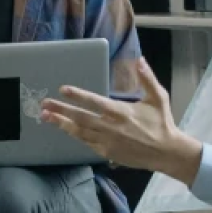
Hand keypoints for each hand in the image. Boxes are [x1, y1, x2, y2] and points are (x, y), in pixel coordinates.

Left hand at [41, 57, 202, 184]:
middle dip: (60, 111)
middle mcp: (111, 127)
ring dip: (62, 124)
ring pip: (79, 132)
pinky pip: (86, 142)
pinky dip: (74, 135)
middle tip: (44, 105)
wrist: (167, 152)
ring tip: (46, 117)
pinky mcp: (107, 152)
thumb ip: (147, 78)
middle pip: (81, 118)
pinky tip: (64, 128)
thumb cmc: (162, 123)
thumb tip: (139, 60)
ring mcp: (107, 142)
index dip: (78, 96)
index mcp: (121, 112)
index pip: (95, 102)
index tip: (63, 89)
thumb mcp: (158, 97)